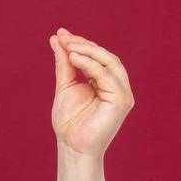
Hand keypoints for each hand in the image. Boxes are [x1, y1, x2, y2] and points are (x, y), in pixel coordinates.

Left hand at [48, 27, 132, 158]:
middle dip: (84, 45)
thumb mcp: (65, 86)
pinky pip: (107, 76)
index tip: (61, 34)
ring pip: (110, 63)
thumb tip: (57, 38)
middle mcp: (118, 86)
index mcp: (107, 83)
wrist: (71, 146)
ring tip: (68, 47)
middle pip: (106, 57)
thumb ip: (64, 64)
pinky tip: (74, 59)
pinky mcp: (122, 100)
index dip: (80, 44)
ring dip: (88, 51)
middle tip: (64, 37)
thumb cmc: (69, 122)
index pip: (97, 57)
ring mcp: (123, 93)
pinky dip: (91, 65)